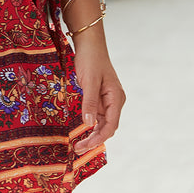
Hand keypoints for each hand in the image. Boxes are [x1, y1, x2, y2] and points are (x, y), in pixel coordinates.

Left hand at [72, 39, 125, 154]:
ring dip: (91, 134)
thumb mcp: (89, 81)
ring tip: (77, 145)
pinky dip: (88, 124)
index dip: (98, 138)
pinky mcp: (98, 97)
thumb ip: (89, 102)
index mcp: (116, 98)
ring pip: (101, 123)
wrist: (89, 43)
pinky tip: (79, 132)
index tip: (85, 146)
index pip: (111, 125)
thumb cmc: (90, 59)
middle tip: (77, 149)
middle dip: (93, 139)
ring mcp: (106, 99)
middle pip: (106, 127)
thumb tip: (89, 124)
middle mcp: (114, 101)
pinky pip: (95, 115)